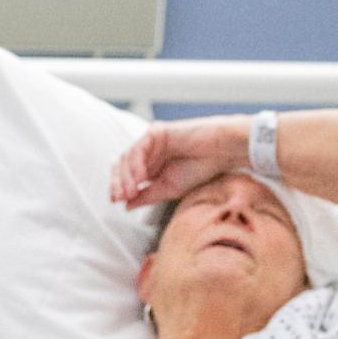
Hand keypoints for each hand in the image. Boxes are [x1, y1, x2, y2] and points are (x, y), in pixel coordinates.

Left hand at [108, 115, 251, 208]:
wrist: (221, 153)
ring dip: (127, 175)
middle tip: (119, 197)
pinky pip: (139, 147)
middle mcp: (148, 152)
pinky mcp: (156, 131)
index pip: (125, 174)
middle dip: (118, 181)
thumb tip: (125, 206)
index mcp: (150, 165)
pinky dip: (137, 164)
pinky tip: (140, 178)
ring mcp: (151, 141)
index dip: (118, 186)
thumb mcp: (168, 189)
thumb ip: (147, 196)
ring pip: (127, 156)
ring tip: (131, 191)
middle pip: (122, 164)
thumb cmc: (200, 169)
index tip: (116, 201)